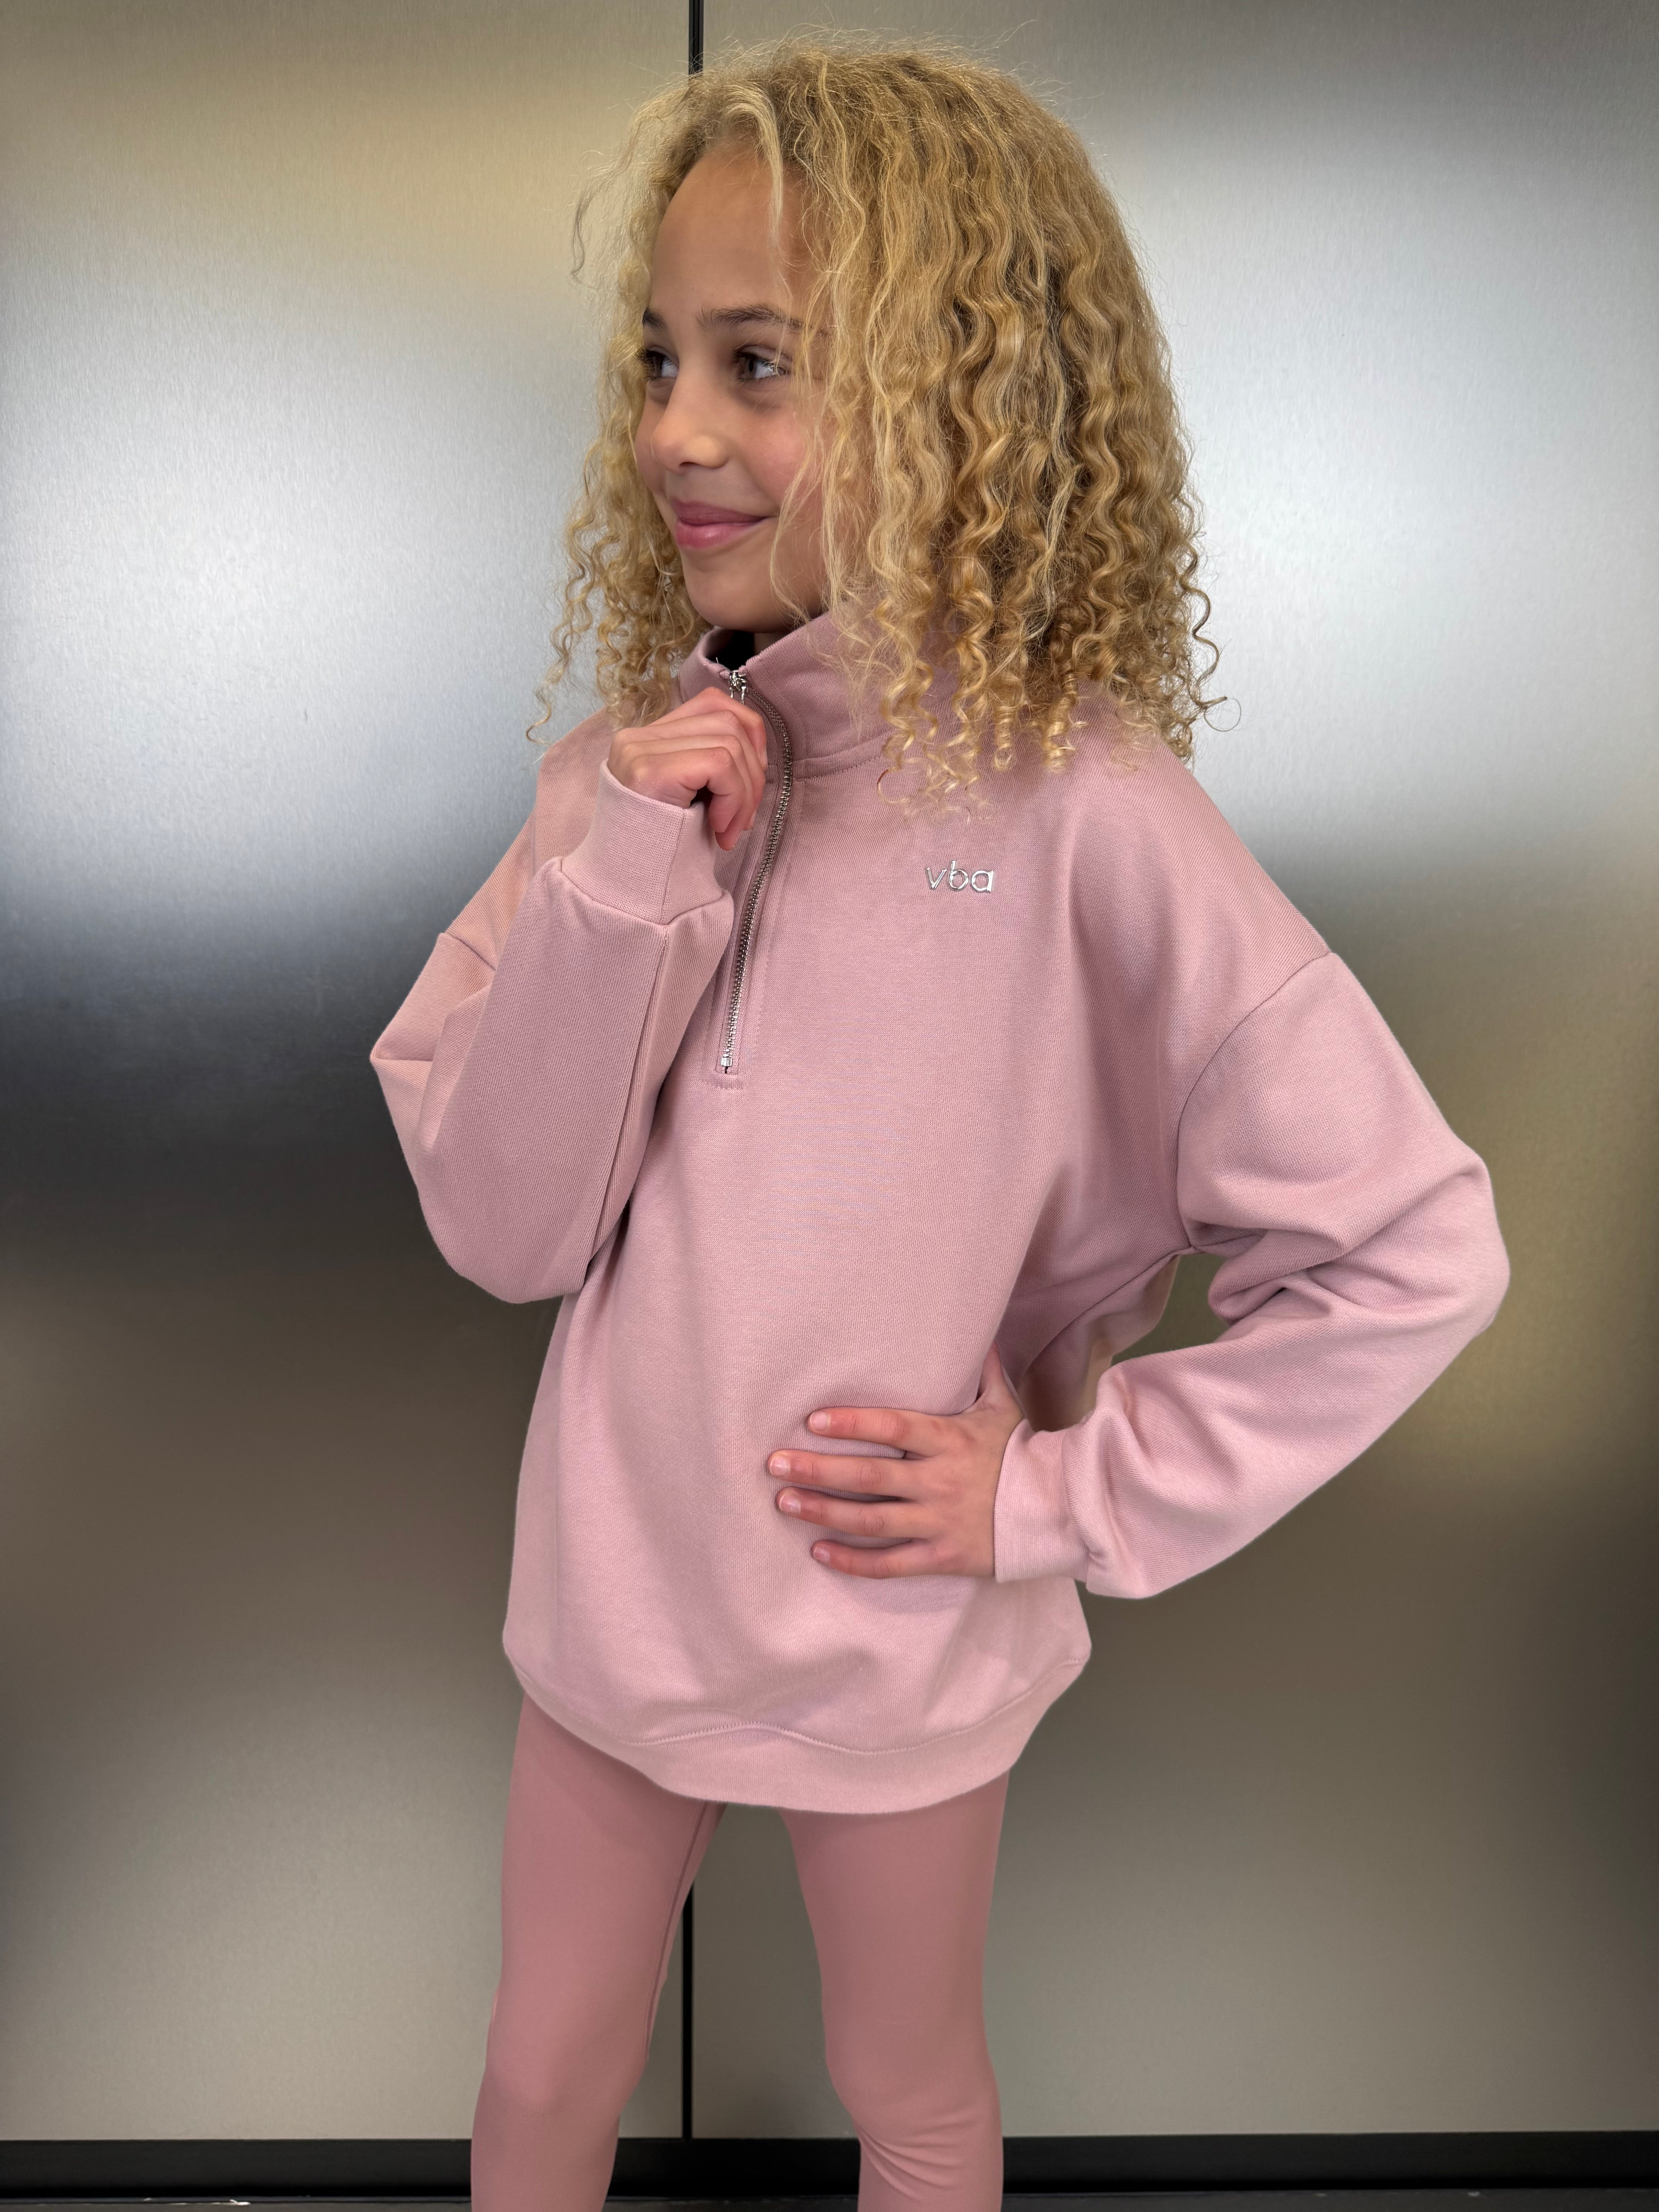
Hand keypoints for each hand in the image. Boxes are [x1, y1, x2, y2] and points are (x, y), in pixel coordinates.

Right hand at [606, 690, 769, 850]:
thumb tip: (759, 762)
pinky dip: (734, 797)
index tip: (753, 778)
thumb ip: (715, 768)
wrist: (629, 887)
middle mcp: (640, 736)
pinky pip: (720, 763)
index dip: (749, 733)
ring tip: (730, 830)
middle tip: (745, 819)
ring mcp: (641, 749)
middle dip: (754, 772)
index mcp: (650, 738)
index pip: (713, 703)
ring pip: (730, 742)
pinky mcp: (650, 770)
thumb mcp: (695, 798)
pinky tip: (720, 828)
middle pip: (728, 721)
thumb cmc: (665, 846)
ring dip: (745, 793)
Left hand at [763, 1346, 1024, 1578]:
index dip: (852, 1422)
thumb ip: (985, 1372)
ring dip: (824, 1511)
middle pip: (869, 1475)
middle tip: (774, 1464)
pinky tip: (819, 1552)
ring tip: (784, 1502)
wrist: (1059, 1510)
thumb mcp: (1004, 1408)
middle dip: (818, 1469)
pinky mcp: (944, 1556)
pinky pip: (892, 1563)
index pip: (894, 1427)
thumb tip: (981, 1333)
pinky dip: (854, 1561)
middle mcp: (940, 1481)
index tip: (812, 1420)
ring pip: (872, 1520)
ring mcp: (941, 1521)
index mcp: (950, 1440)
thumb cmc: (1022, 1455)